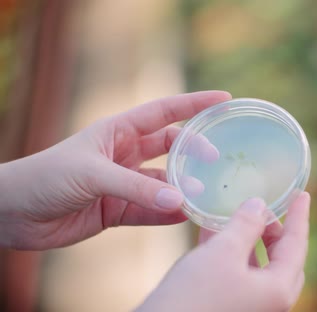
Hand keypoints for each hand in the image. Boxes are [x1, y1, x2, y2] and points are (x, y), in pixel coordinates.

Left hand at [0, 90, 231, 249]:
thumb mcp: (92, 174)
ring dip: (184, 188)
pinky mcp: (117, 210)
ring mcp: (123, 183)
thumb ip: (137, 188)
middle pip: (171, 147)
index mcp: (118, 131)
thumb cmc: (46, 176)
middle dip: (195, 151)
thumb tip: (181, 201)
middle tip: (217, 160)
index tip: (224, 99)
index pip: (165, 111)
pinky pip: (151, 211)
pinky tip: (184, 217)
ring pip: (164, 183)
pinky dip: (167, 214)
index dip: (195, 104)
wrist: (12, 213)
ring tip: (206, 195)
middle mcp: (125, 154)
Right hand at [139, 192, 310, 311]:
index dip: (298, 216)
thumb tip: (259, 205)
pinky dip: (232, 254)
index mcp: (278, 290)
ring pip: (259, 268)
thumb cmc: (194, 296)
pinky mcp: (230, 309)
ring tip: (239, 217)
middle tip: (267, 209)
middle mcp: (269, 303)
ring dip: (250, 241)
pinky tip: (214, 234)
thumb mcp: (222, 253)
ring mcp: (251, 308)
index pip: (297, 245)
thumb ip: (245, 225)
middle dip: (276, 231)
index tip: (302, 195)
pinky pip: (239, 277)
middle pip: (283, 259)